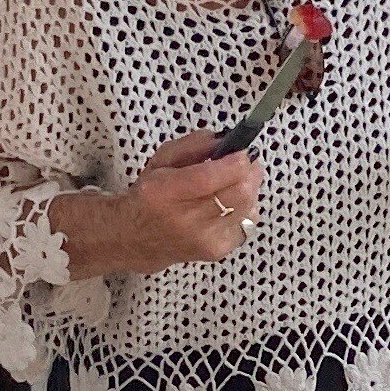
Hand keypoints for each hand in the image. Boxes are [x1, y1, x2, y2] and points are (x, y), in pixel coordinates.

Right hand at [114, 129, 260, 269]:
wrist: (138, 240)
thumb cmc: (151, 196)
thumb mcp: (161, 160)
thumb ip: (192, 145)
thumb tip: (225, 139)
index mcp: (166, 191)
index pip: (210, 178)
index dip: (236, 162)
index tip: (242, 151)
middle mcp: (186, 219)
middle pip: (239, 194)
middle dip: (250, 173)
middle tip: (247, 163)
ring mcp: (205, 239)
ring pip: (249, 208)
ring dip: (251, 190)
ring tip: (239, 182)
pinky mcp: (217, 251)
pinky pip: (248, 224)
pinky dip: (247, 209)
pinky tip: (233, 204)